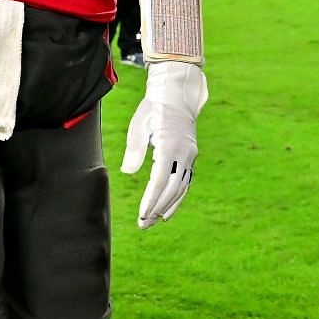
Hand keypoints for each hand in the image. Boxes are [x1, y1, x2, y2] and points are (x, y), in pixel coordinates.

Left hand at [120, 60, 206, 227]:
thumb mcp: (140, 123)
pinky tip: (168, 209)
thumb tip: (127, 171)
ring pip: (181, 188)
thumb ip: (134, 148)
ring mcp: (190, 156)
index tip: (142, 214)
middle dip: (158, 208)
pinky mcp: (190, 157)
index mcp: (170, 145)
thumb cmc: (154, 107)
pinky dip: (177, 197)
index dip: (152, 199)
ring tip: (154, 221)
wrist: (176, 95)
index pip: (161, 179)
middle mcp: (184, 153)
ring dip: (168, 206)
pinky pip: (185, 182)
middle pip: (172, 188)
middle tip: (144, 224)